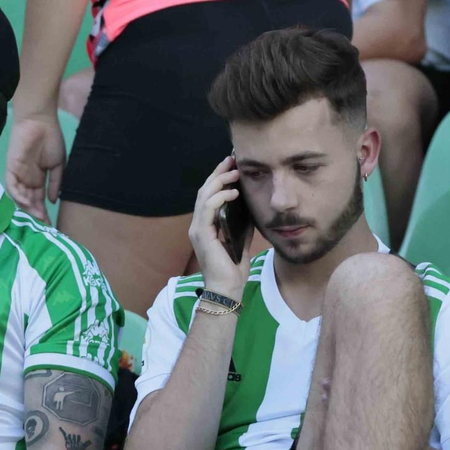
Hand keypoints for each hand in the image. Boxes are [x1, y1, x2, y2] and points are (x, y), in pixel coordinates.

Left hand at [5, 110, 65, 219]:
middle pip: (29, 201)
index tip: (50, 224)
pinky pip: (12, 185)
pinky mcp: (11, 167)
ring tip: (36, 216)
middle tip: (42, 225)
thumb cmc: (51, 139)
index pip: (39, 200)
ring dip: (27, 207)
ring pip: (20, 196)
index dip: (43, 212)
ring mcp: (18, 174)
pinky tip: (26, 201)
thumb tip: (53, 201)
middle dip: (35, 214)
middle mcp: (27, 179)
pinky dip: (18, 194)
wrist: (40, 121)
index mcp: (38, 179)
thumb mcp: (58, 164)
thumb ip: (56, 183)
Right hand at [189, 156, 254, 298]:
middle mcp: (198, 225)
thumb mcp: (241, 240)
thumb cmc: (233, 269)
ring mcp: (197, 229)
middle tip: (232, 160)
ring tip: (234, 172)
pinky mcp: (201, 234)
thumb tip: (252, 207)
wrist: (227, 289)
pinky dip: (219, 197)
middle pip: (204, 190)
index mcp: (205, 226)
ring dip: (219, 181)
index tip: (232, 165)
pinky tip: (233, 192)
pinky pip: (207, 208)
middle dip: (218, 173)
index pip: (209, 195)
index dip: (219, 179)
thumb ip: (243, 224)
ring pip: (204, 195)